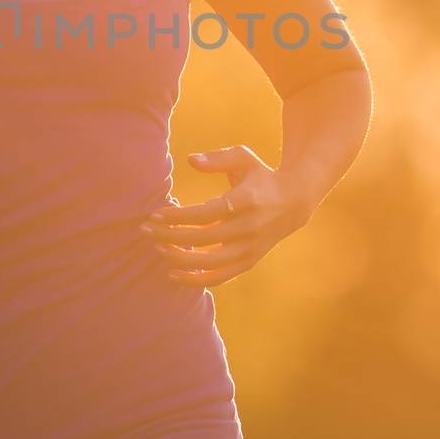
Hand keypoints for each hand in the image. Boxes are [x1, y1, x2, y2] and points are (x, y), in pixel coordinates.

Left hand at [141, 145, 305, 287]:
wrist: (293, 202)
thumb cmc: (260, 176)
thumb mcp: (243, 158)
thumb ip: (217, 159)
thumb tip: (190, 161)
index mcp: (246, 201)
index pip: (205, 214)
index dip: (178, 217)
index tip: (155, 214)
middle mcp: (249, 228)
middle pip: (202, 239)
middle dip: (170, 236)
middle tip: (146, 230)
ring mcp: (250, 248)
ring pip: (210, 263)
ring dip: (179, 259)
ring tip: (157, 249)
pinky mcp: (249, 262)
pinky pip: (220, 278)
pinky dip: (196, 281)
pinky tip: (172, 275)